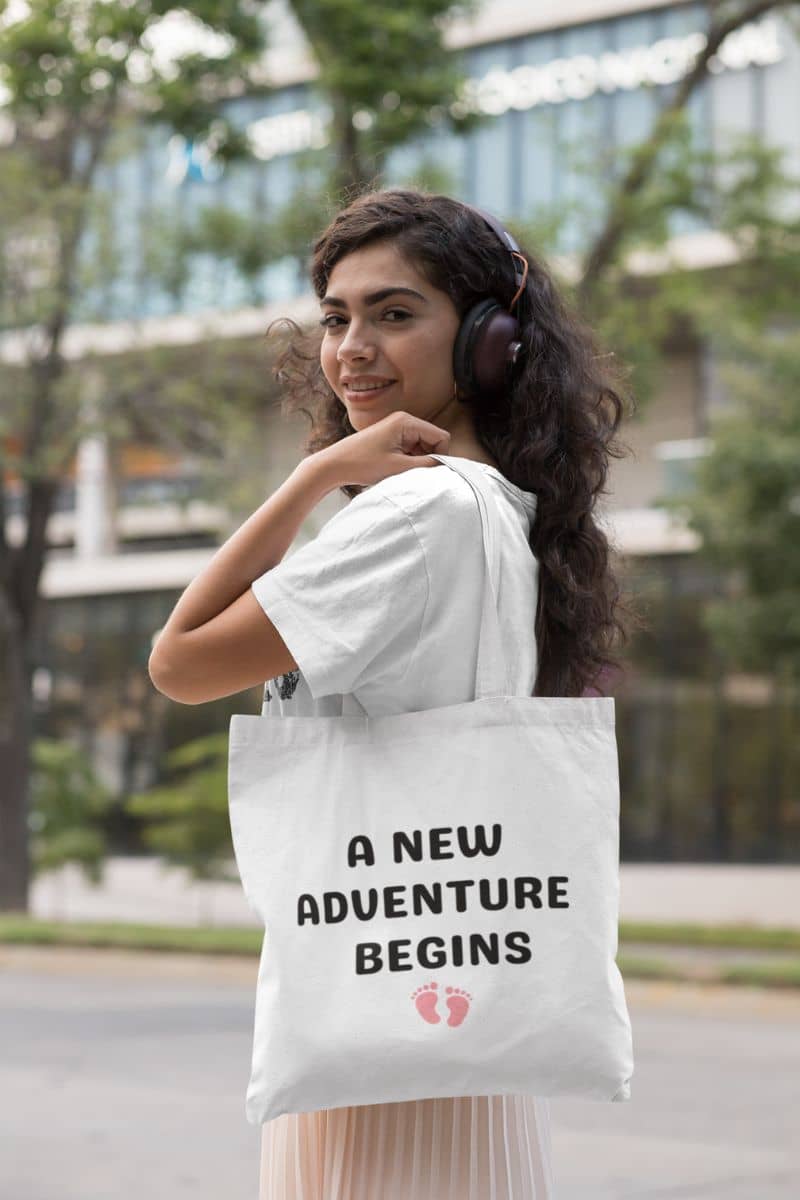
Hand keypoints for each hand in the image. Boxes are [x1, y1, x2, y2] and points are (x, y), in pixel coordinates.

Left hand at [315, 411, 450, 488]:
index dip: (440, 456)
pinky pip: (411, 450)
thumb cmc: (362, 463)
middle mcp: (404, 420)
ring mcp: (397, 429)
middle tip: (413, 474)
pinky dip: (409, 462)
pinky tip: (396, 470)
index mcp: (406, 421)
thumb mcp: (398, 467)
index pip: (441, 437)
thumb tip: (447, 466)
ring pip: (422, 447)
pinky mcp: (391, 438)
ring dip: (417, 462)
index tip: (429, 472)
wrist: (334, 464)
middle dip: (428, 459)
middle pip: (432, 441)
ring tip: (401, 472)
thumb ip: (426, 465)